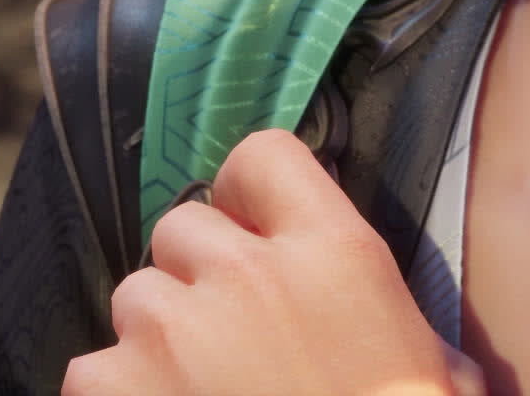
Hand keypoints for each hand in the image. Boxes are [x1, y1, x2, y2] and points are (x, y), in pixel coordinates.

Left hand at [62, 128, 480, 395]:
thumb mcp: (437, 365)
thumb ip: (386, 310)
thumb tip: (374, 310)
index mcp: (333, 252)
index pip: (262, 156)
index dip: (249, 195)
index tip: (256, 233)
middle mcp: (246, 273)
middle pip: (184, 228)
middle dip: (200, 275)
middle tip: (232, 336)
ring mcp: (172, 332)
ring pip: (136, 297)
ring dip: (158, 338)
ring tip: (198, 388)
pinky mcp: (116, 389)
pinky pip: (92, 370)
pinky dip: (120, 394)